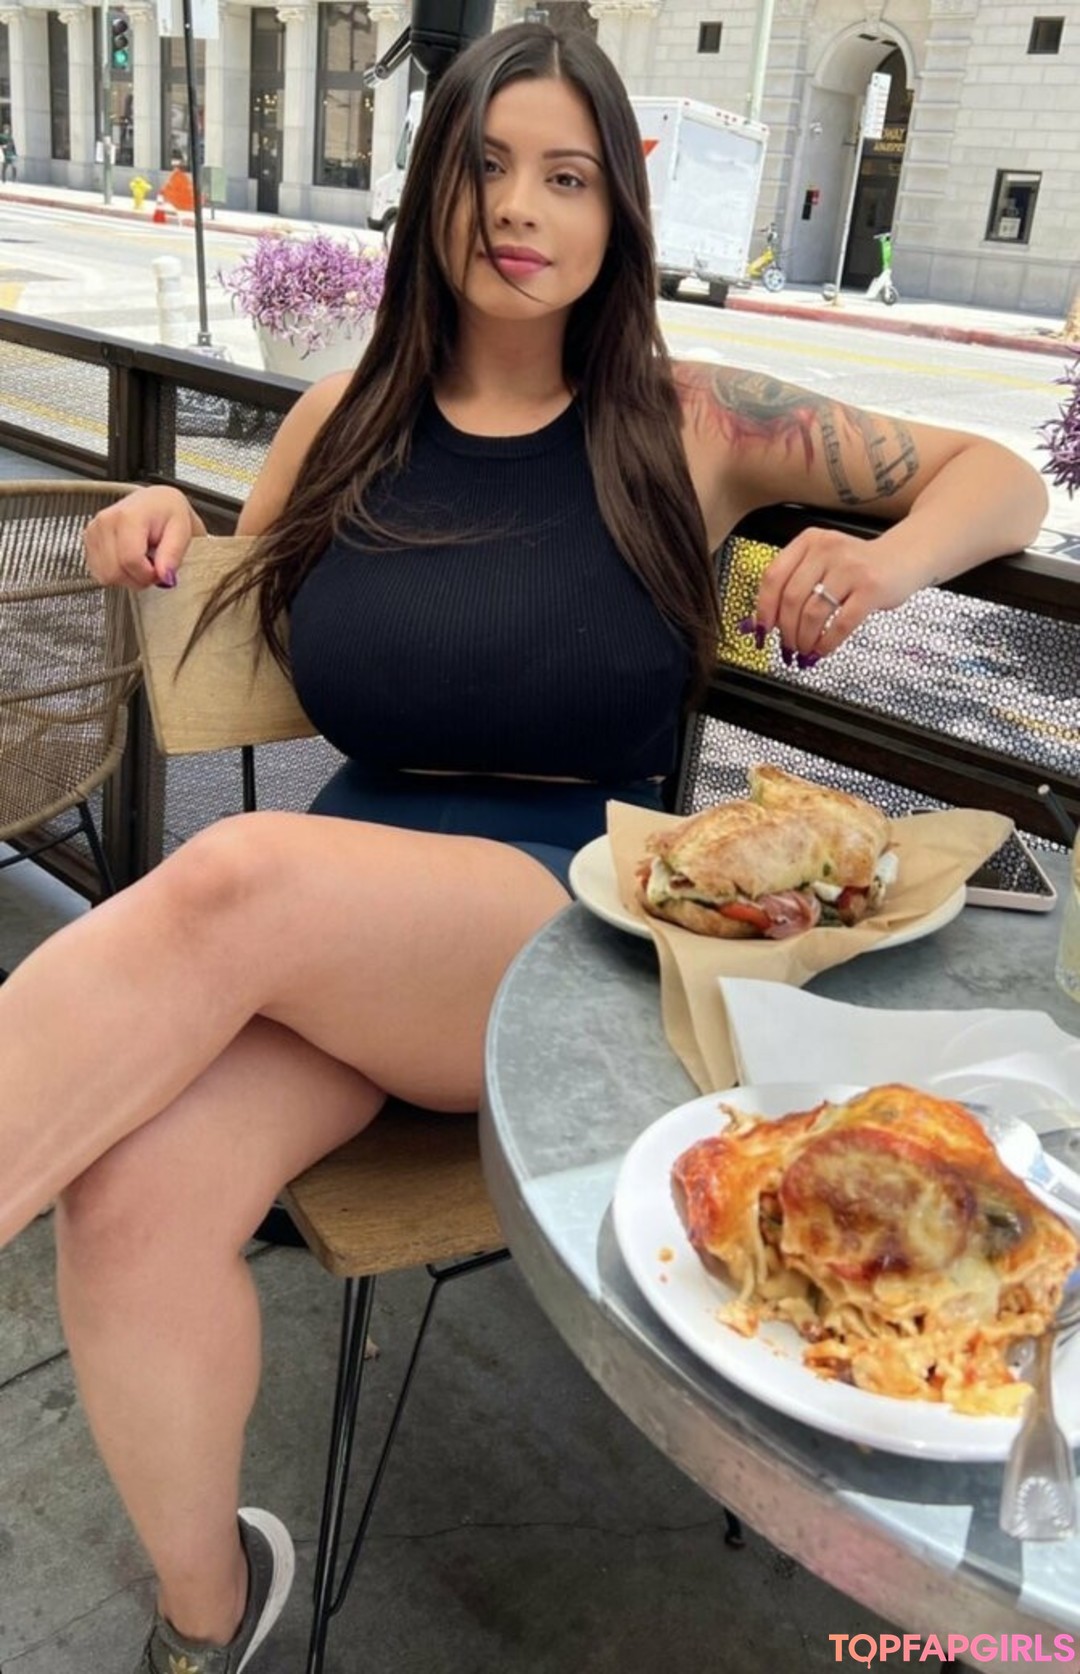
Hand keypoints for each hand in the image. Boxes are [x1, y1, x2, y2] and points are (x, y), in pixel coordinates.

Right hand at [84, 486, 200, 590]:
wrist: (156, 503)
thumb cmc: (168, 513)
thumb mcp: (182, 531)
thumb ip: (173, 554)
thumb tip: (165, 577)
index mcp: (128, 516)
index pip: (130, 560)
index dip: (148, 575)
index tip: (161, 571)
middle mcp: (105, 522)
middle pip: (115, 572)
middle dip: (138, 579)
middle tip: (153, 568)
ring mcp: (94, 532)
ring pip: (106, 576)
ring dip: (127, 578)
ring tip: (142, 562)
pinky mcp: (89, 541)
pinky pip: (100, 574)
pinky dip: (117, 575)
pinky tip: (129, 562)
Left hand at [752, 528, 900, 662]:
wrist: (905, 556)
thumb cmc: (859, 565)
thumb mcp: (824, 561)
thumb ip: (796, 582)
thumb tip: (764, 623)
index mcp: (809, 541)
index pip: (773, 577)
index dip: (763, 608)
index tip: (762, 630)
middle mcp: (827, 550)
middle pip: (791, 598)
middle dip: (785, 630)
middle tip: (787, 647)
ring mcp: (850, 568)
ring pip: (813, 613)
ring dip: (804, 639)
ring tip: (805, 650)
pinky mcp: (871, 589)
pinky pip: (840, 624)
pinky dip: (827, 643)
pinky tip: (823, 650)